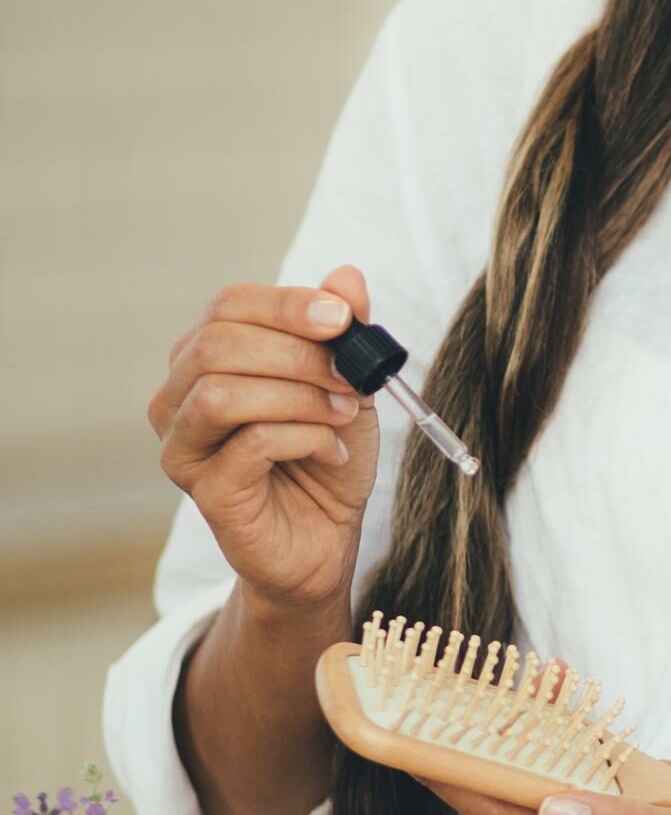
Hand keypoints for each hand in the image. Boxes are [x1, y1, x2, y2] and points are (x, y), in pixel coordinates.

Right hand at [149, 265, 379, 607]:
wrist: (326, 537)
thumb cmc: (326, 454)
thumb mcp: (348, 382)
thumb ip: (344, 331)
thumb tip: (346, 277)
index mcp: (206, 358)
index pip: (228, 306)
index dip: (287, 304)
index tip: (343, 318)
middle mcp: (178, 397)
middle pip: (217, 344)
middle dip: (297, 354)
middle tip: (348, 377)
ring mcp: (182, 446)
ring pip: (222, 394)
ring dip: (299, 397)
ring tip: (341, 414)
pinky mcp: (204, 491)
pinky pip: (249, 444)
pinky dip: (305, 439)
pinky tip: (331, 452)